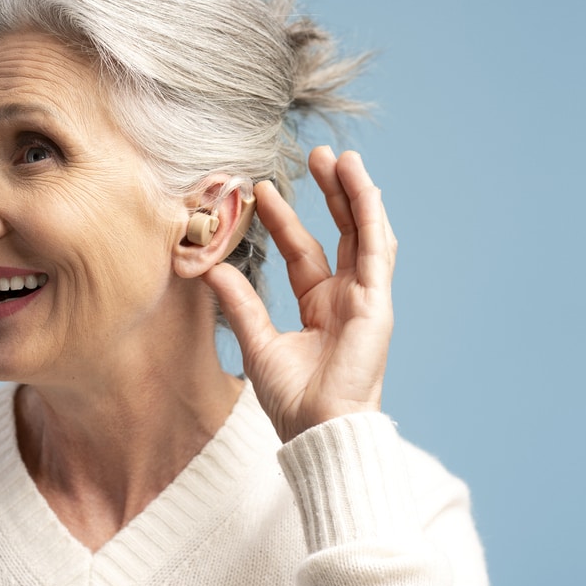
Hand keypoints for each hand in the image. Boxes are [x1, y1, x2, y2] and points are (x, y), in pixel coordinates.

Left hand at [202, 147, 397, 442]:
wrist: (317, 430)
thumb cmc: (292, 400)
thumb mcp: (257, 340)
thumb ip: (239, 300)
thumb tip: (208, 267)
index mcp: (321, 307)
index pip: (303, 251)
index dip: (286, 219)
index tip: (263, 189)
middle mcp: (346, 298)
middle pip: (340, 233)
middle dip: (330, 193)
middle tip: (316, 154)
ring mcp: (366, 298)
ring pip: (364, 233)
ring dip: (356, 194)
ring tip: (342, 157)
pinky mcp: (378, 303)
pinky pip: (376, 250)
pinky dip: (371, 216)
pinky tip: (363, 186)